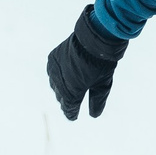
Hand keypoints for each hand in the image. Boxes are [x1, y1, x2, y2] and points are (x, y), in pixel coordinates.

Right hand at [47, 5, 126, 119]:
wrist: (93, 38)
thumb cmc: (101, 63)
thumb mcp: (103, 85)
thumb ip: (97, 101)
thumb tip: (94, 115)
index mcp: (72, 92)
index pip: (69, 108)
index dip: (72, 113)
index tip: (74, 117)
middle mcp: (59, 83)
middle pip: (61, 97)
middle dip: (67, 100)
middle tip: (72, 104)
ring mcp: (54, 70)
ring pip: (55, 85)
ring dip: (61, 88)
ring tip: (68, 89)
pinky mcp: (52, 58)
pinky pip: (53, 72)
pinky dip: (58, 76)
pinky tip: (63, 76)